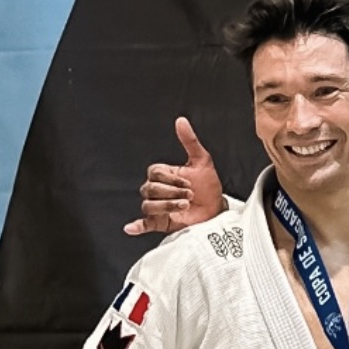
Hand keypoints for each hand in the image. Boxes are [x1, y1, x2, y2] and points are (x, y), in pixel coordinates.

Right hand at [125, 119, 225, 236]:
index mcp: (164, 175)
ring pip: (148, 205)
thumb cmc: (208, 186)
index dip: (171, 178)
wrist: (216, 210)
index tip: (188, 181)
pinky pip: (143, 224)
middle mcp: (157, 190)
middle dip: (172, 192)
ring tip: (184, 205)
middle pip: (150, 189)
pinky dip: (136, 226)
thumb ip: (190, 141)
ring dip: (167, 205)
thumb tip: (181, 121)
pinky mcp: (159, 222)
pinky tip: (131, 228)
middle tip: (190, 194)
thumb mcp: (202, 161)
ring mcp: (157, 207)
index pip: (154, 172)